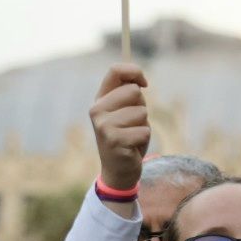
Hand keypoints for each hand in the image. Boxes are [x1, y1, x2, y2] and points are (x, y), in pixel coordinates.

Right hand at [89, 64, 150, 192]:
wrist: (118, 169)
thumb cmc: (126, 135)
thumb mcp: (126, 110)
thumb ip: (129, 93)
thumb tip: (140, 81)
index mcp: (100, 99)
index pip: (115, 70)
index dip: (135, 72)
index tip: (144, 84)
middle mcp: (97, 110)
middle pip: (134, 91)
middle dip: (141, 106)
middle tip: (132, 123)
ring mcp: (104, 126)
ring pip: (141, 112)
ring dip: (143, 125)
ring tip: (132, 136)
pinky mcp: (114, 141)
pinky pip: (144, 131)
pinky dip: (143, 139)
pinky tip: (132, 147)